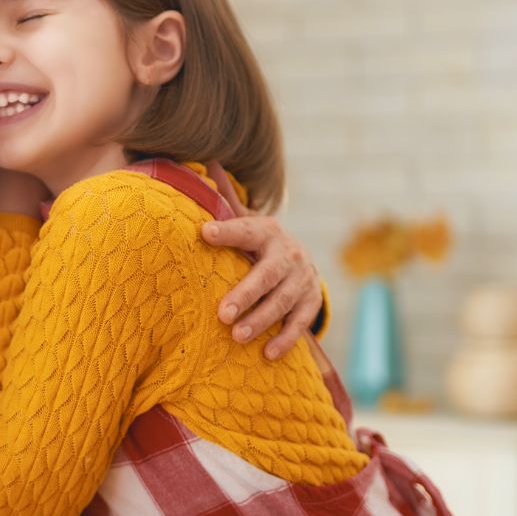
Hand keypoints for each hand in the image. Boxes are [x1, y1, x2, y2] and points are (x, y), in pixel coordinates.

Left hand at [198, 167, 323, 359]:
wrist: (300, 259)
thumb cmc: (257, 244)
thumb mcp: (245, 222)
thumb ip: (224, 201)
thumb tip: (204, 162)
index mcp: (267, 231)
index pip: (246, 229)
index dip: (227, 231)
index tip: (204, 233)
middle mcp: (289, 253)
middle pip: (269, 274)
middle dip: (246, 294)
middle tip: (222, 314)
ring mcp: (303, 277)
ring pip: (284, 301)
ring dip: (261, 320)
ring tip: (237, 336)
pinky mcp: (312, 300)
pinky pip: (301, 321)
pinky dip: (286, 338)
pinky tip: (268, 354)